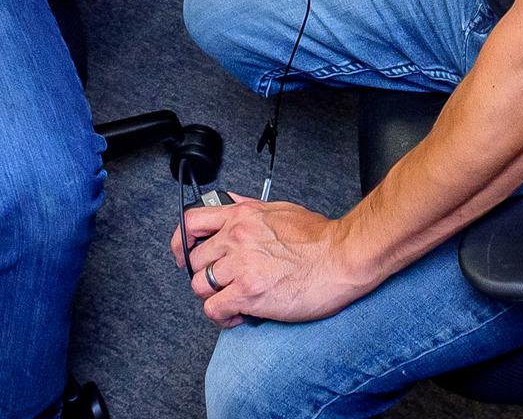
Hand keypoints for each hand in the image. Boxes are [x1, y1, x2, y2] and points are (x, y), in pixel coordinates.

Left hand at [172, 199, 367, 326]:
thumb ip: (249, 208)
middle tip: (222, 284)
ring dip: (213, 296)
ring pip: (200, 285)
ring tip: (232, 301)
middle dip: (205, 275)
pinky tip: (238, 314)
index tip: (183, 254)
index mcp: (241, 215)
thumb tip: (232, 206)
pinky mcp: (249, 293)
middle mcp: (235, 237)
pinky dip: (222, 315)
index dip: (181, 241)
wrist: (341, 256)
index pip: (191, 222)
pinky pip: (214, 308)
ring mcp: (240, 265)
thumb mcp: (277, 208)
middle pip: (194, 260)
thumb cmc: (318, 236)